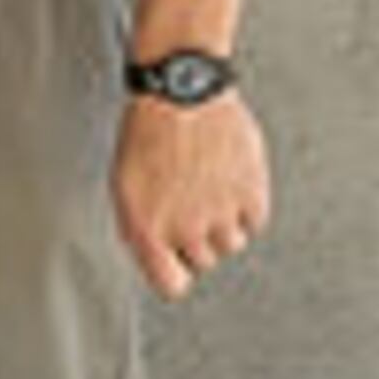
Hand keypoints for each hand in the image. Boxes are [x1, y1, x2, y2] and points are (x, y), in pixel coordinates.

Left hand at [114, 93, 270, 299]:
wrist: (182, 93)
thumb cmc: (147, 133)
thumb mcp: (124, 183)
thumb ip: (139, 226)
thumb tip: (153, 253)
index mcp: (148, 229)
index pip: (170, 285)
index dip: (173, 274)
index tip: (176, 262)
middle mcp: (186, 229)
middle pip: (203, 260)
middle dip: (196, 238)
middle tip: (190, 205)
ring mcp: (221, 214)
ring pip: (232, 244)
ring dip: (223, 224)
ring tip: (210, 188)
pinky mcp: (252, 195)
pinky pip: (255, 222)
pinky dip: (247, 206)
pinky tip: (230, 181)